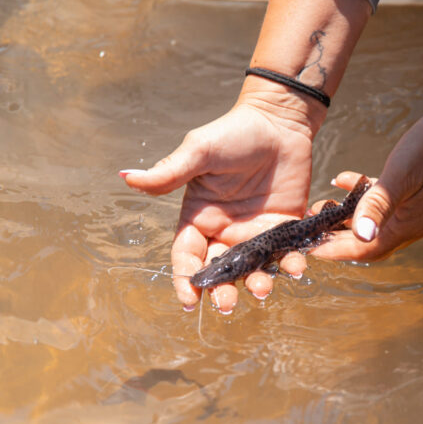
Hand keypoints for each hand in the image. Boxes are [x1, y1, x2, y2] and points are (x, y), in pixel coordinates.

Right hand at [121, 86, 320, 312]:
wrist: (279, 120)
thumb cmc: (234, 132)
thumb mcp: (199, 151)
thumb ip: (169, 172)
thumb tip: (126, 177)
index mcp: (199, 216)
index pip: (186, 255)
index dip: (185, 278)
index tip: (189, 299)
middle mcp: (225, 230)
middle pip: (219, 271)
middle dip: (222, 291)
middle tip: (228, 303)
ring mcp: (256, 230)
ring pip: (253, 268)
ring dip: (256, 282)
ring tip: (262, 287)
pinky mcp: (285, 226)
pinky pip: (285, 252)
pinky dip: (290, 263)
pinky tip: (296, 266)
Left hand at [312, 101, 422, 259]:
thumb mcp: (401, 174)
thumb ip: (379, 204)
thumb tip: (361, 235)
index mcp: (411, 224)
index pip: (368, 249)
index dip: (338, 251)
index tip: (312, 249)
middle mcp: (415, 224)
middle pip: (371, 242)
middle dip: (339, 238)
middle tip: (311, 230)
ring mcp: (419, 211)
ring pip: (377, 224)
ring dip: (349, 218)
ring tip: (321, 207)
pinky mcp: (420, 196)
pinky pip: (386, 204)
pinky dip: (365, 197)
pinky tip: (346, 181)